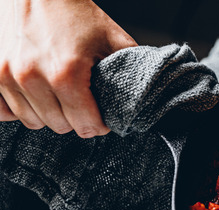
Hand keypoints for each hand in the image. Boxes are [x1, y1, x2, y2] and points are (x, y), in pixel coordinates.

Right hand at [0, 0, 136, 136]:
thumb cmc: (71, 11)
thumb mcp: (111, 37)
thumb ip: (129, 68)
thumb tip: (142, 95)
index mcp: (65, 74)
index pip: (86, 126)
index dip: (100, 124)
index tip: (102, 117)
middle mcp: (32, 77)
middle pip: (60, 126)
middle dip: (76, 118)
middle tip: (82, 101)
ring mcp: (6, 76)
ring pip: (33, 122)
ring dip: (49, 114)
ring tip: (60, 95)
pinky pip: (4, 112)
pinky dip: (20, 108)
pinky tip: (34, 97)